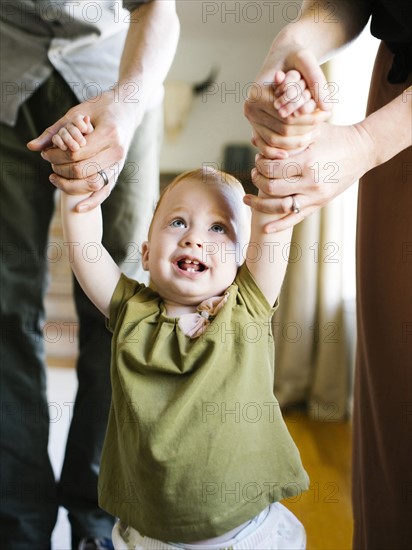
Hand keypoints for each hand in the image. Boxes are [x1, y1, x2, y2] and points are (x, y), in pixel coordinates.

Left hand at [27, 89, 141, 210]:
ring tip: (55, 177)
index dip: (57, 155)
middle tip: (49, 162)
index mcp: (109, 134)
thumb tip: (33, 147)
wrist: (127, 111)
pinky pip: (105, 192)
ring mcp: (119, 164)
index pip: (76, 153)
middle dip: (61, 169)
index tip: (46, 153)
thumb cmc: (101, 108)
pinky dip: (92, 202)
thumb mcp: (77, 112)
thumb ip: (55, 130)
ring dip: (70, 185)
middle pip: (82, 170)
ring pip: (92, 184)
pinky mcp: (118, 172)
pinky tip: (78, 208)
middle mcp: (117, 152)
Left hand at [244, 123, 372, 231]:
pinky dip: (279, 225)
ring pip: (279, 207)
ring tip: (248, 198)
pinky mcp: (319, 204)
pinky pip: (296, 218)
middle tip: (255, 172)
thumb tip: (254, 139)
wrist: (363, 149)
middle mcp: (311, 181)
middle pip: (272, 187)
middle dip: (258, 179)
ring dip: (260, 204)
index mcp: (307, 161)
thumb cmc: (335, 135)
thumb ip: (284, 135)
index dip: (259, 164)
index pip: (271, 168)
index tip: (258, 158)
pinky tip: (265, 228)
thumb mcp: (311, 130)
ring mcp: (315, 196)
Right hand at [245, 46, 331, 156]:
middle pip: (282, 130)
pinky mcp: (255, 127)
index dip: (309, 119)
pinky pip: (265, 146)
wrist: (281, 58)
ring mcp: (251, 120)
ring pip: (275, 141)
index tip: (327, 114)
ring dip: (297, 142)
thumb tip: (327, 107)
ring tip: (316, 133)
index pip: (287, 116)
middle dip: (305, 130)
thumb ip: (317, 80)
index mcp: (257, 94)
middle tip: (323, 125)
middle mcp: (250, 109)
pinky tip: (293, 152)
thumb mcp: (306, 60)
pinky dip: (278, 152)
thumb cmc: (293, 56)